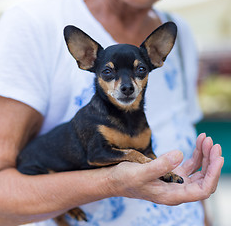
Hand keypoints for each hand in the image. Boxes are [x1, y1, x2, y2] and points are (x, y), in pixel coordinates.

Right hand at [108, 133, 223, 204]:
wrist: (115, 180)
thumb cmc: (126, 180)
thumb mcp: (141, 173)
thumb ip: (160, 166)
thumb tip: (180, 154)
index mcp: (172, 195)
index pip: (202, 190)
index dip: (213, 174)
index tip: (218, 157)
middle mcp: (177, 190)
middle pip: (203, 178)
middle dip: (210, 161)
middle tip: (212, 142)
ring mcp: (175, 181)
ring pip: (198, 170)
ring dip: (204, 155)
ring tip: (205, 139)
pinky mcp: (171, 172)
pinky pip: (189, 164)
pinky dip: (195, 153)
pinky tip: (198, 142)